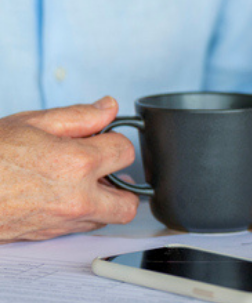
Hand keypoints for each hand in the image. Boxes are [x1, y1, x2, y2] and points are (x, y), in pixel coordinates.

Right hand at [0, 97, 138, 242]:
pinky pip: (80, 227)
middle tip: (104, 167)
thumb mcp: (31, 122)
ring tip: (79, 179)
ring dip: (103, 199)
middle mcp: (77, 198)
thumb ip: (78, 116)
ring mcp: (63, 221)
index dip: (114, 139)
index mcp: (77, 163)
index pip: (126, 151)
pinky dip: (80, 212)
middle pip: (130, 201)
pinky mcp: (48, 235)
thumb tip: (108, 107)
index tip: (101, 137)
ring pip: (106, 217)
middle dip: (123, 182)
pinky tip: (60, 193)